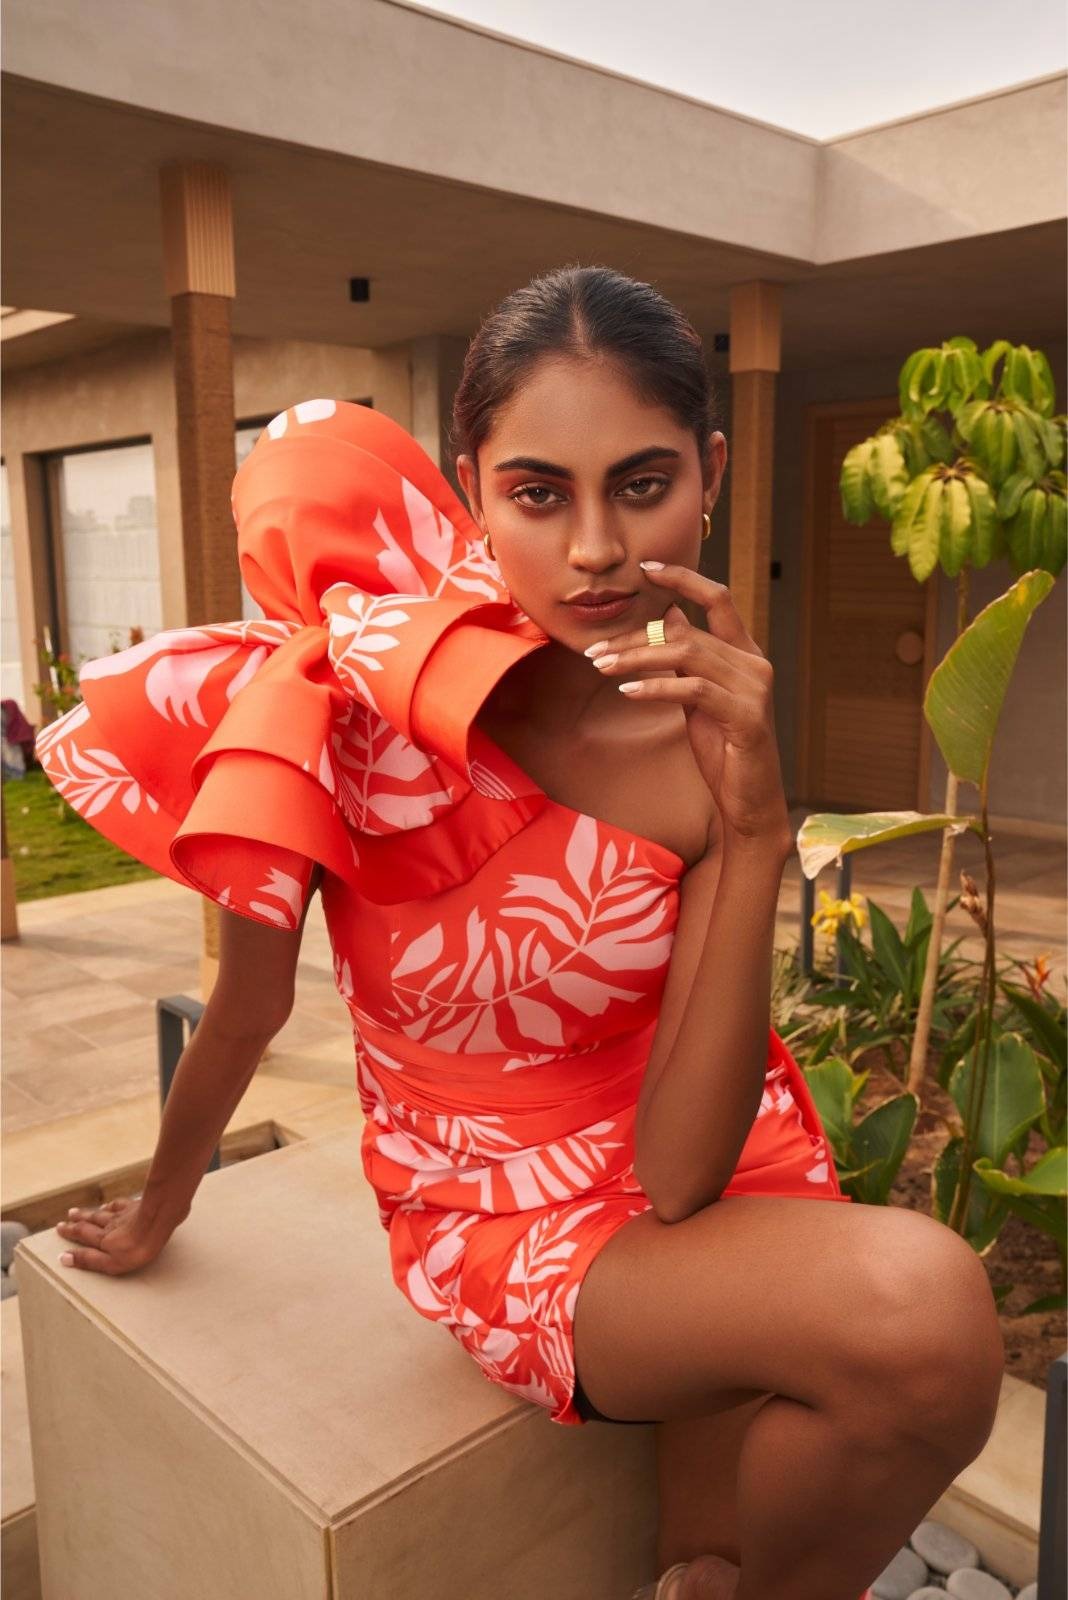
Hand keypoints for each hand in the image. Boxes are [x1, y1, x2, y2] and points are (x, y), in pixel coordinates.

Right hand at [54, 1194, 185, 1276]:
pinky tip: (110, 1204)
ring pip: (102, 1213)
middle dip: (77, 1221)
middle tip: (67, 1217)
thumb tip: (64, 1258)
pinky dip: (111, 1205)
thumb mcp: (112, 1261)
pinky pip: (120, 1204)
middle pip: (90, 1222)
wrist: (160, 1218)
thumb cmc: (138, 1245)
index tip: (59, 1228)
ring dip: (89, 1213)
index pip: (82, 1235)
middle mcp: (110, 1225)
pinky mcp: (138, 1206)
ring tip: (78, 1211)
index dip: (70, 1233)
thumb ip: (89, 1260)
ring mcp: (124, 1214)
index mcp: (103, 1239)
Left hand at [586, 562, 791, 845]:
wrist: (750, 801)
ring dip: (637, 658)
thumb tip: (667, 616)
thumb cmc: (724, 750)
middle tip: (594, 650)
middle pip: (687, 631)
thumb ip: (688, 659)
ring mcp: (754, 689)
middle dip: (633, 638)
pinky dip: (657, 687)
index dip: (683, 578)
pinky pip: (694, 689)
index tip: (646, 568)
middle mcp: (755, 664)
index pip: (718, 599)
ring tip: (602, 667)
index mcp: (745, 654)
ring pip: (688, 654)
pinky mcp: (746, 717)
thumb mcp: (699, 697)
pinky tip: (628, 692)